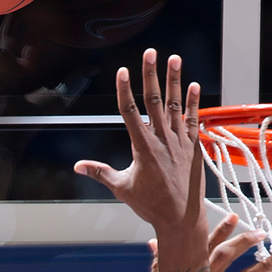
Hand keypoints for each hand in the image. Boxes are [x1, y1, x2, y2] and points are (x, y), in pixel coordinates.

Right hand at [74, 50, 202, 233]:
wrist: (181, 218)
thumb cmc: (151, 205)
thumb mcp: (121, 188)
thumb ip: (100, 173)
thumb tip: (78, 167)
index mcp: (142, 148)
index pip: (130, 112)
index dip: (124, 89)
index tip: (122, 71)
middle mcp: (162, 140)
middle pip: (154, 101)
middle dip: (151, 75)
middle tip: (150, 53)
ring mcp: (179, 142)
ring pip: (176, 105)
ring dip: (174, 80)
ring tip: (174, 59)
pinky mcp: (192, 147)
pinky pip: (193, 120)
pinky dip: (193, 102)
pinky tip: (193, 86)